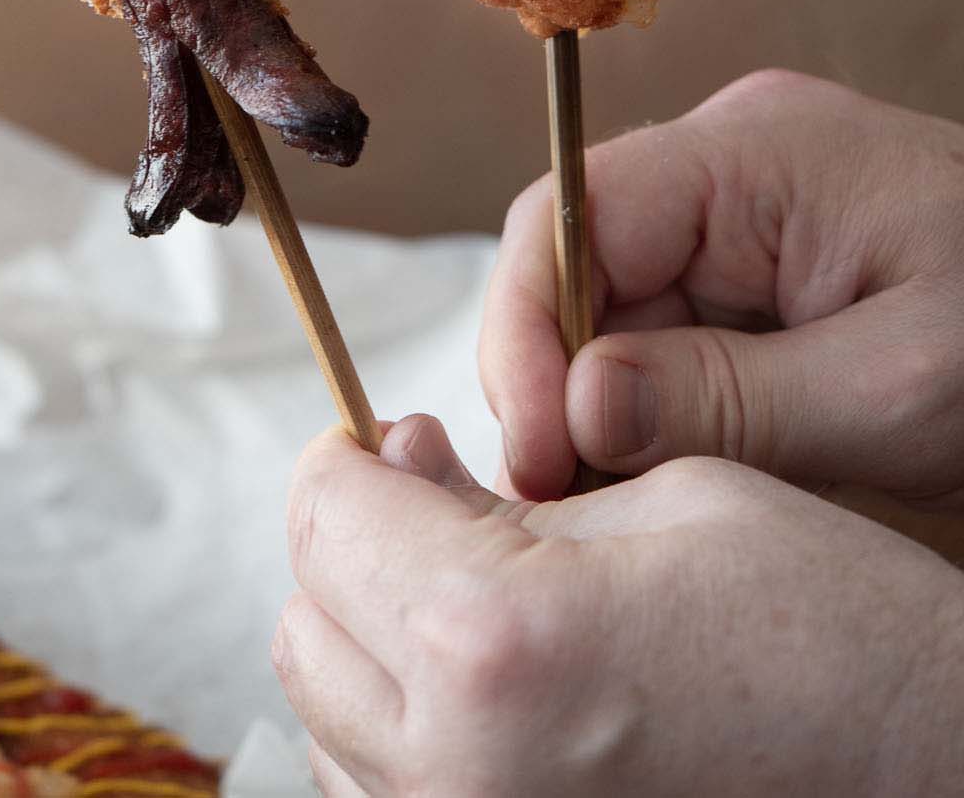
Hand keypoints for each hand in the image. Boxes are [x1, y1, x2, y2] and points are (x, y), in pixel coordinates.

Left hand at [274, 416, 963, 797]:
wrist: (934, 784)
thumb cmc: (831, 636)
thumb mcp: (668, 499)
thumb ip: (499, 490)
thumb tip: (400, 469)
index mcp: (494, 638)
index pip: (323, 518)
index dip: (354, 458)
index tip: (393, 444)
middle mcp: (456, 772)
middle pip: (306, 626)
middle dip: (358, 550)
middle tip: (441, 509)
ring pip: (331, 729)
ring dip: (376, 651)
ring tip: (482, 608)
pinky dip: (410, 744)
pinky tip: (500, 699)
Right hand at [480, 69, 963, 503]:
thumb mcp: (900, 389)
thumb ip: (729, 399)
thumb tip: (574, 411)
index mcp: (755, 151)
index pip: (571, 212)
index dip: (525, 328)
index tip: (537, 453)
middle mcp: (731, 159)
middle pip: (580, 260)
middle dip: (562, 379)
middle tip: (572, 502)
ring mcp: (744, 208)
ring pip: (616, 303)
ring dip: (607, 400)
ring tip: (626, 498)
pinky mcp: (761, 262)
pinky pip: (670, 324)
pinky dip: (658, 401)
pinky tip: (675, 467)